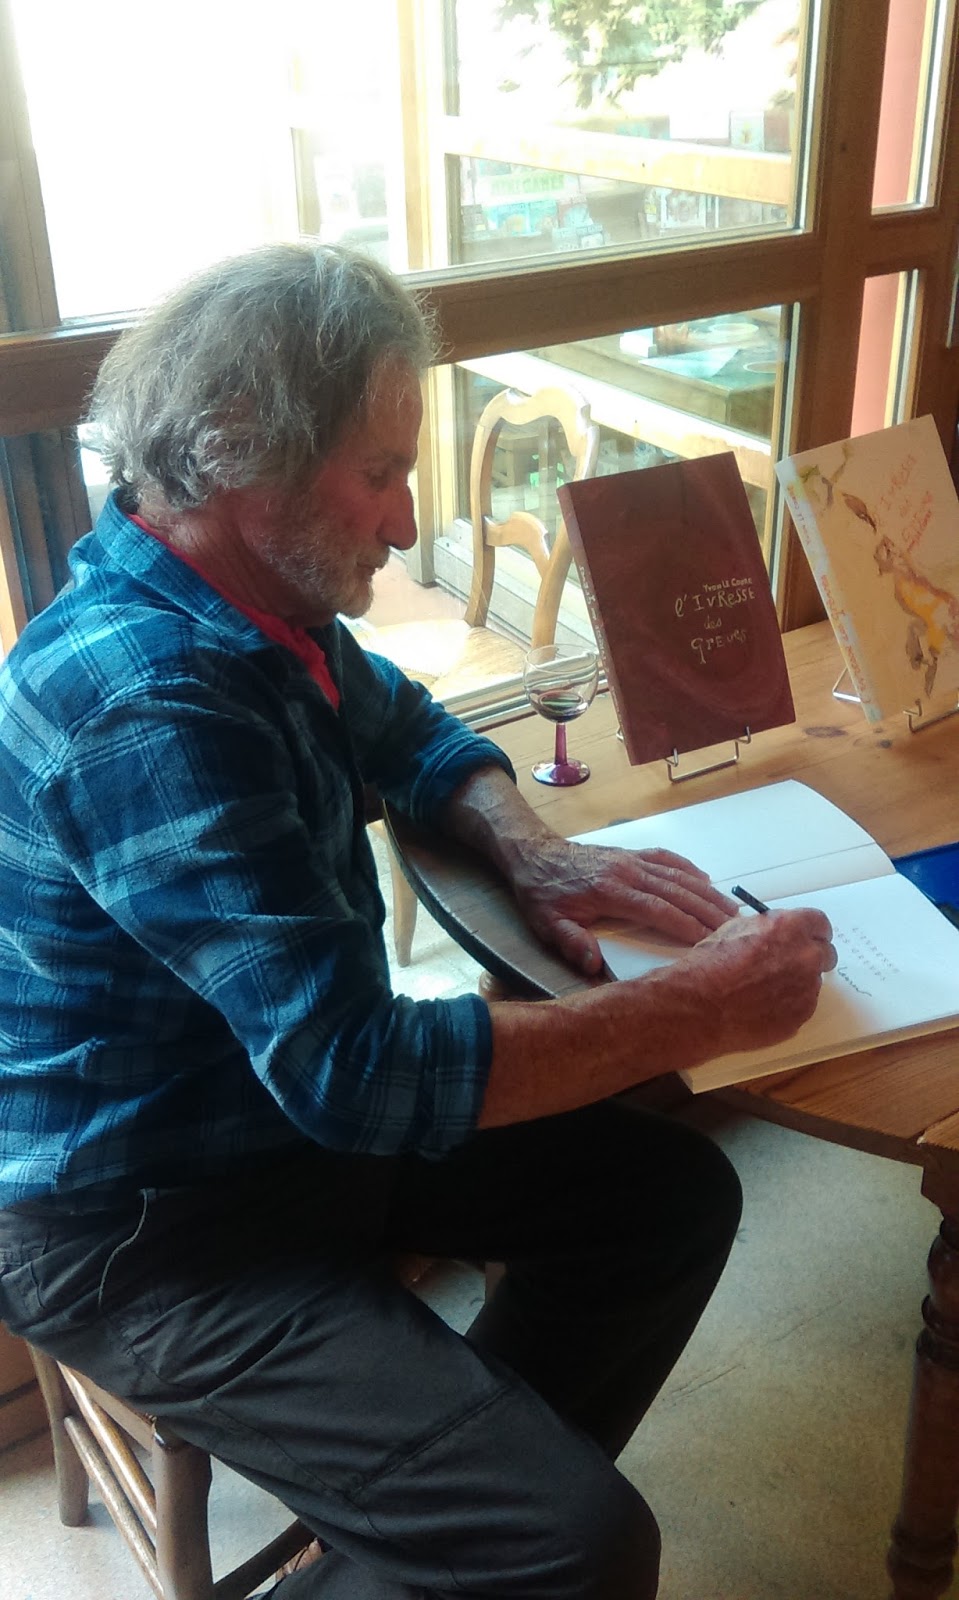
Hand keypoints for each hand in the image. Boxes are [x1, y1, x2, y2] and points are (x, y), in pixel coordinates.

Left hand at [507, 837, 738, 976]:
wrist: (532, 854)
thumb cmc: (541, 892)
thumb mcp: (546, 923)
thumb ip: (571, 942)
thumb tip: (592, 965)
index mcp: (611, 891)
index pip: (658, 910)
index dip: (686, 925)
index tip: (711, 940)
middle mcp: (627, 872)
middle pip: (678, 892)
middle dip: (709, 911)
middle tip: (737, 928)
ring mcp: (631, 860)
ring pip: (678, 876)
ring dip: (707, 893)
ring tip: (732, 909)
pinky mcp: (630, 854)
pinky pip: (666, 859)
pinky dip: (688, 869)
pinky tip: (705, 880)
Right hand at [682, 907, 837, 1055]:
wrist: (701, 1005)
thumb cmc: (711, 966)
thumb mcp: (736, 929)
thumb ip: (768, 928)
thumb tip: (778, 933)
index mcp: (790, 928)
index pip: (820, 923)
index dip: (812, 931)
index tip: (808, 936)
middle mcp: (805, 956)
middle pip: (826, 953)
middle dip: (810, 957)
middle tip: (789, 964)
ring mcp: (806, 988)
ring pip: (812, 981)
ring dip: (797, 982)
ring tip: (764, 989)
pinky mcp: (802, 1014)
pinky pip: (803, 1005)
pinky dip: (789, 1004)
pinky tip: (763, 1005)